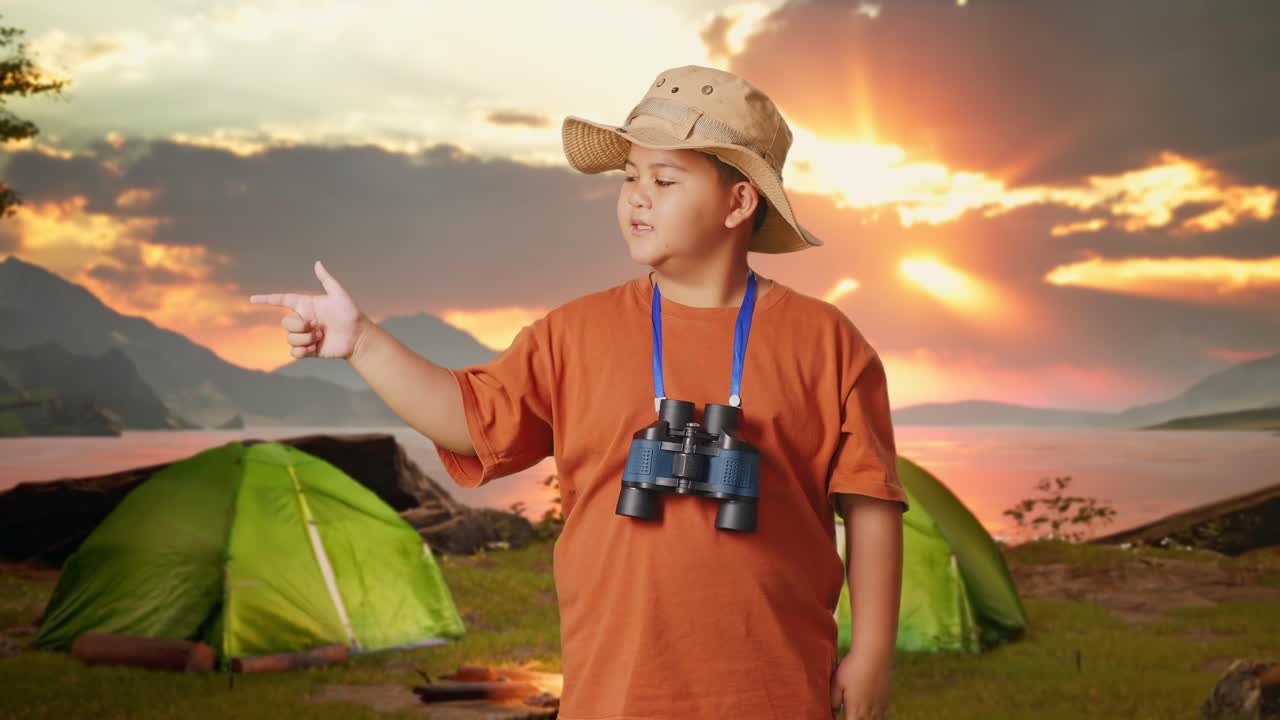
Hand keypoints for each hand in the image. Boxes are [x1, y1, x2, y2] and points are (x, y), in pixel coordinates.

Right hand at [249, 260, 367, 360]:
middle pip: (285, 323)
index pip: (282, 300)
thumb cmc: (350, 313)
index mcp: (306, 305)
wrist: (358, 336)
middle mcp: (303, 320)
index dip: (267, 299)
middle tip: (318, 327)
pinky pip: (294, 352)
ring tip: (321, 336)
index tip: (252, 299)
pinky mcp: (308, 350)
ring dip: (305, 339)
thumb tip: (317, 263)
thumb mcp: (339, 294)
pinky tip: (315, 347)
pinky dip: (302, 351)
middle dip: (299, 326)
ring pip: (290, 338)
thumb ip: (326, 280)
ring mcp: (305, 335)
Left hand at [830, 652, 892, 718]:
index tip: (840, 717)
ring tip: (859, 714)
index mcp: (855, 711)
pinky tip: (872, 715)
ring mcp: (880, 707)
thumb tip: (832, 714)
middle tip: (849, 713)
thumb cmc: (852, 668)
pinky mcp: (887, 700)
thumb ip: (833, 702)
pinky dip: (878, 718)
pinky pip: (884, 716)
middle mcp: (869, 713)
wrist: (874, 655)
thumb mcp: (836, 684)